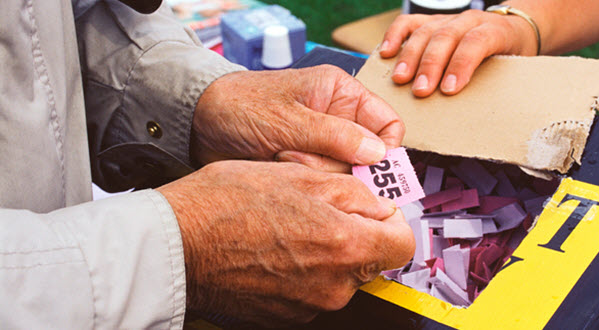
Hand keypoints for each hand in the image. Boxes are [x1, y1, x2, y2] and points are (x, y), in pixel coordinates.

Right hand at [157, 160, 414, 325]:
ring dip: (327, 250)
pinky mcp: (286, 316)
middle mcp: (333, 287)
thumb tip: (380, 206)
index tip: (374, 209)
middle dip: (355, 233)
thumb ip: (354, 193)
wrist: (176, 244)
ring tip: (290, 225)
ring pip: (339, 274)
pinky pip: (312, 289)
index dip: (390, 220)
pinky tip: (275, 247)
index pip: (402, 244)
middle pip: (369, 259)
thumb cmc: (227, 204)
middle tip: (321, 209)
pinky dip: (304, 269)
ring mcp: (309, 306)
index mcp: (345, 247)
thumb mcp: (300, 175)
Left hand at [191, 65, 403, 171]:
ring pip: (343, 173)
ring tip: (283, 156)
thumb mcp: (289, 119)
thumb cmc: (239, 106)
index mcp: (341, 94)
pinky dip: (302, 180)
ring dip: (315, 172)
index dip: (387, 149)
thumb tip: (378, 154)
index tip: (370, 168)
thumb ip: (335, 136)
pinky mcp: (305, 164)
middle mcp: (337, 119)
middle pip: (366, 156)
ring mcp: (321, 144)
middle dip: (338, 163)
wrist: (198, 124)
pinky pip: (320, 182)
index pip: (388, 124)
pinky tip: (278, 164)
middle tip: (306, 156)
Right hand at [379, 10, 536, 96]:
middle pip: (446, 37)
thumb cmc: (511, 54)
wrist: (513, 30)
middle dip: (431, 65)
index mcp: (495, 30)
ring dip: (410, 56)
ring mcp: (448, 19)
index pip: (476, 42)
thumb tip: (483, 115)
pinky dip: (395, 36)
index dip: (461, 64)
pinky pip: (409, 23)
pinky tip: (387, 53)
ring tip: (400, 79)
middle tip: (420, 90)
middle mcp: (470, 21)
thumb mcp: (513, 67)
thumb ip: (497, 83)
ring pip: (426, 31)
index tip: (449, 89)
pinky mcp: (431, 21)